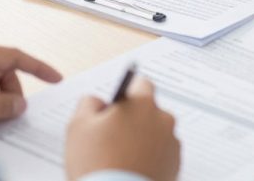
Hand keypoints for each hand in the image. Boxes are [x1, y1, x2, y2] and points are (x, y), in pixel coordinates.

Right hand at [65, 77, 180, 180]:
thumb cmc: (97, 163)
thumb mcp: (78, 126)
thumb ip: (88, 103)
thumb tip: (98, 102)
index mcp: (142, 104)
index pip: (141, 84)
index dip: (126, 95)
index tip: (116, 108)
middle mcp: (163, 119)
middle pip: (148, 111)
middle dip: (133, 120)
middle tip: (112, 139)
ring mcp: (172, 143)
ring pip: (156, 134)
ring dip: (143, 140)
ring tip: (121, 159)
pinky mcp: (175, 165)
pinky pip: (162, 154)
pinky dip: (151, 159)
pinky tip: (133, 169)